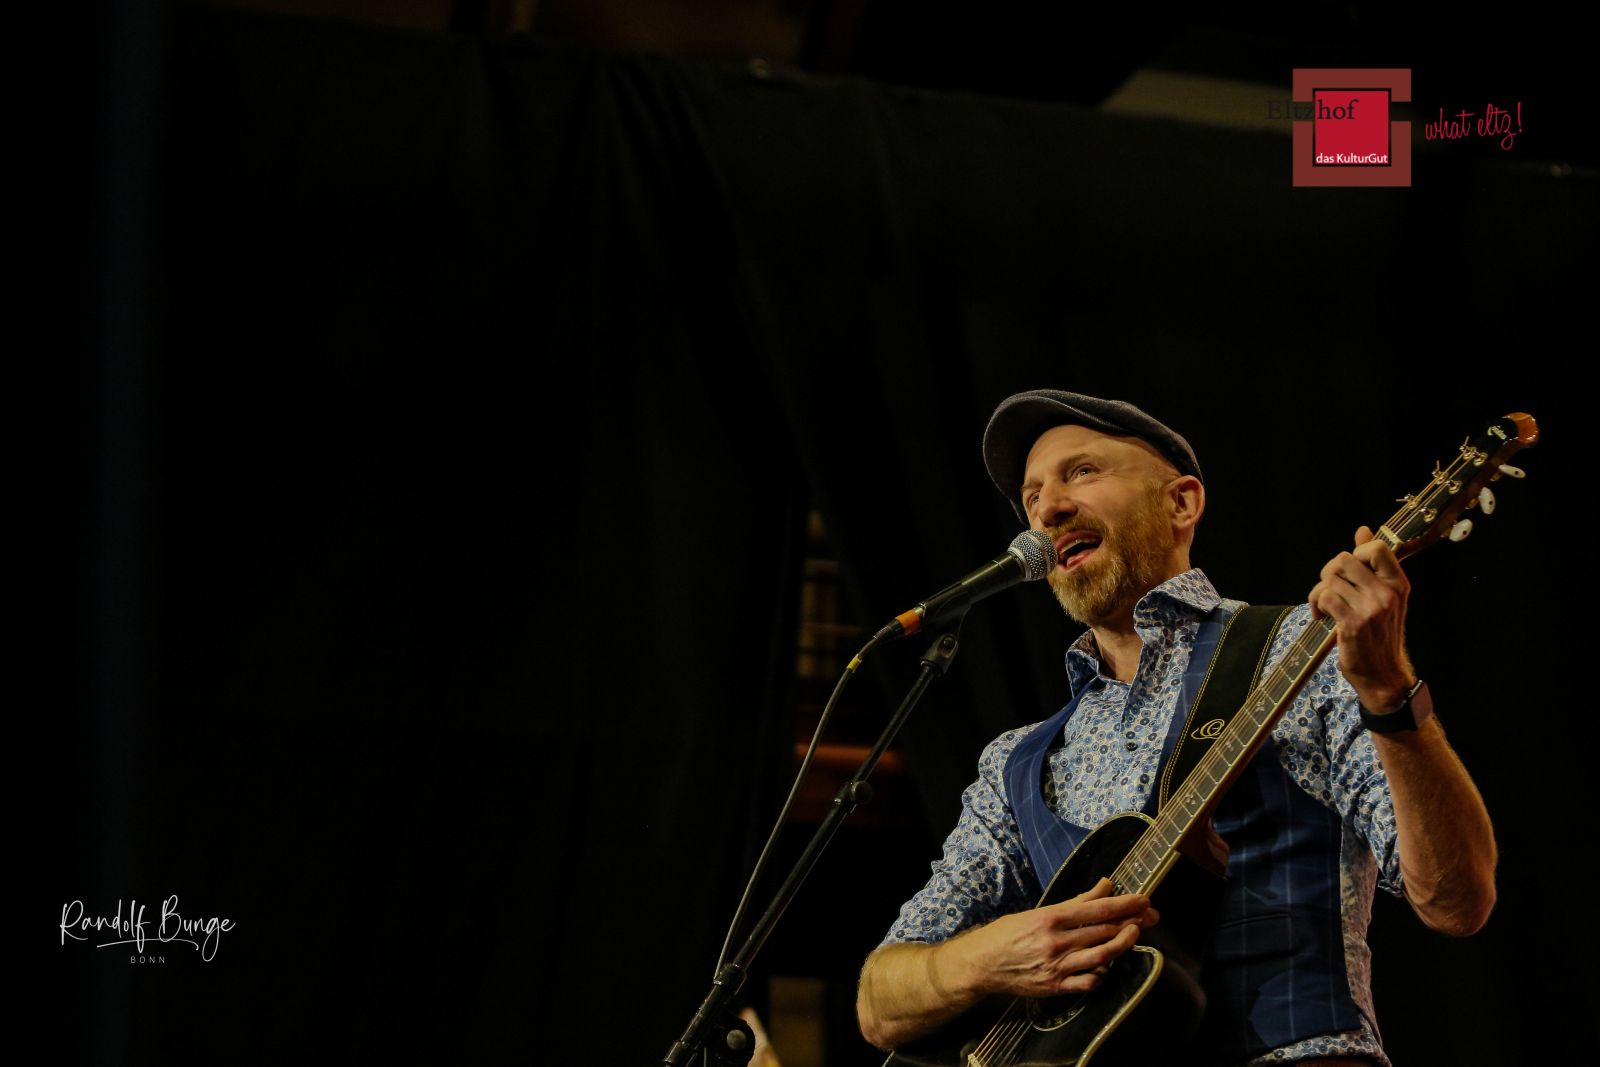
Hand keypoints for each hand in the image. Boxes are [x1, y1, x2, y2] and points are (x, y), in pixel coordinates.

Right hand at [963, 877, 1158, 997]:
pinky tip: (1107, 964)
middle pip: (1104, 932)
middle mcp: (1056, 942)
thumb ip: (1074, 901)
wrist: (980, 964)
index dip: (1125, 904)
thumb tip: (1104, 886)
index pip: (1097, 910)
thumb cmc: (1006, 934)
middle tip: (1150, 916)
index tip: (1143, 899)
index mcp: (1050, 918)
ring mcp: (1057, 966)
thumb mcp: (1037, 911)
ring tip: (1135, 934)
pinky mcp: (1055, 987)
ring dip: (1123, 945)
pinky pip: (1088, 982)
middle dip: (1132, 921)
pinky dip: (1102, 973)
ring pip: (1102, 957)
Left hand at [1308, 525, 1414, 711]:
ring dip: (1319, 592)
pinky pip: (1324, 597)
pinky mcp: (1352, 624)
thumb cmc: (1380, 634)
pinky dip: (1315, 605)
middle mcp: (1387, 594)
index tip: (1349, 572)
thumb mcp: (1384, 597)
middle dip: (1329, 572)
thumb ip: (1372, 563)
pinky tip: (1321, 617)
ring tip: (1325, 607)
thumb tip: (1363, 530)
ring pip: (1329, 579)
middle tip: (1330, 590)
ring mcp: (1371, 609)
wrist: (1383, 675)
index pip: (1377, 547)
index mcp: (1398, 584)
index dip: (1355, 553)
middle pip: (1343, 560)